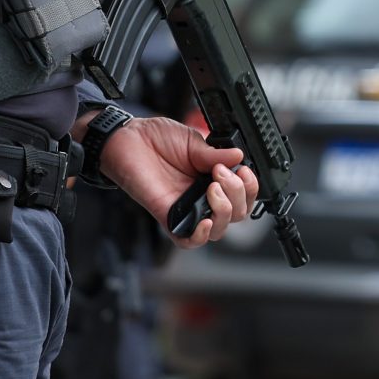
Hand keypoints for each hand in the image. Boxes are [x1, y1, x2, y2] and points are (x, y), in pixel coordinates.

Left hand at [89, 115, 259, 248]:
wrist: (127, 139)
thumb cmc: (157, 138)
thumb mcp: (192, 140)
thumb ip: (215, 153)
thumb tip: (239, 157)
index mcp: (214, 176)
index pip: (244, 193)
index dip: (250, 186)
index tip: (242, 169)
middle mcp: (204, 195)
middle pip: (237, 213)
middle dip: (238, 194)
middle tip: (221, 172)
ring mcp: (187, 207)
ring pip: (219, 229)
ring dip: (224, 210)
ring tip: (213, 188)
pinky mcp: (168, 216)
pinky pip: (188, 240)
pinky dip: (201, 236)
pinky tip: (205, 221)